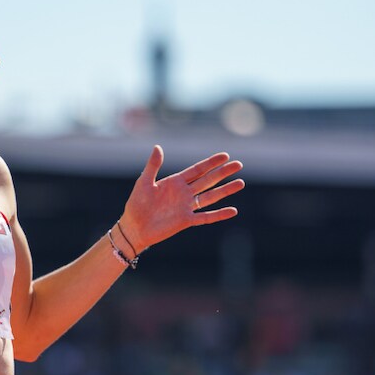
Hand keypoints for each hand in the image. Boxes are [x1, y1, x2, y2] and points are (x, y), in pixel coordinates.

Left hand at [118, 145, 244, 249]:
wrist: (133, 228)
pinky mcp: (186, 221)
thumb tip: (158, 147)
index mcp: (175, 182)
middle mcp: (184, 193)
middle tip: (239, 165)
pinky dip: (219, 214)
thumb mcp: (144, 182)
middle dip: (223, 173)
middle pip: (208, 180)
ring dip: (225, 190)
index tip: (225, 156)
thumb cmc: (136, 204)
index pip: (197, 170)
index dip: (211, 163)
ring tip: (240, 183)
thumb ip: (153, 166)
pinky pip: (205, 217)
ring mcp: (186, 207)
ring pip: (210, 197)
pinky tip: (232, 210)